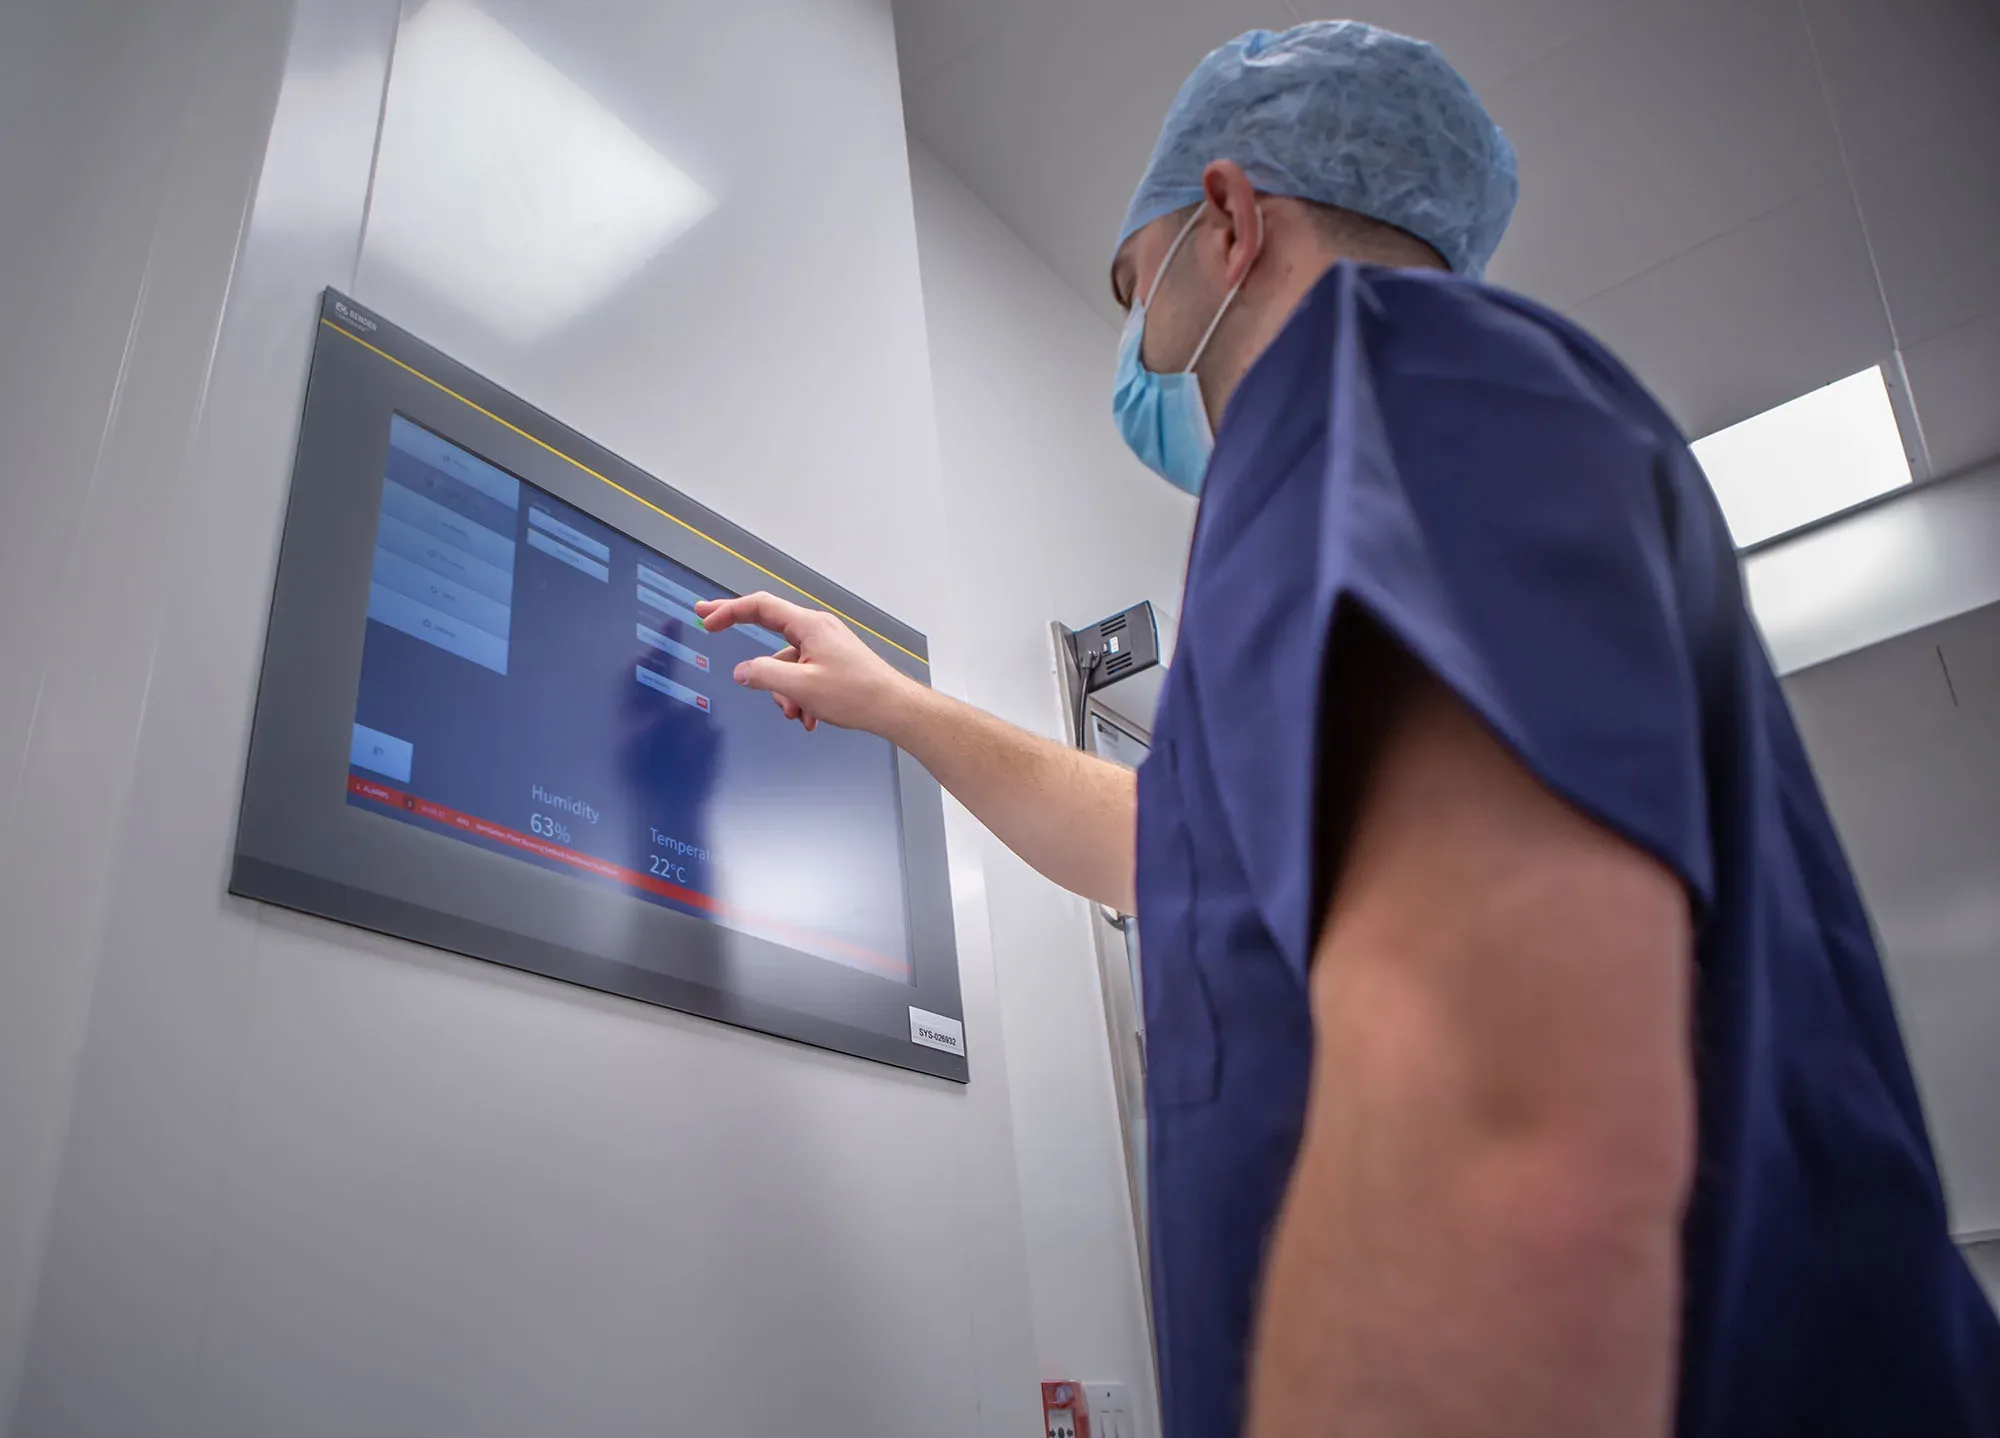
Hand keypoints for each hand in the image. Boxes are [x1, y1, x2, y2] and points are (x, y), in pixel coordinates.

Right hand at [696, 592, 919, 735]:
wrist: (893, 707)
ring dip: (784, 692)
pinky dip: (800, 696)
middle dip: (745, 641)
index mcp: (809, 625)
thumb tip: (742, 672)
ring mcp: (825, 645)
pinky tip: (811, 718)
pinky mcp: (832, 662)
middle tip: (710, 625)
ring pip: (787, 665)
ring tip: (799, 714)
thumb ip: (765, 676)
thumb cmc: (856, 694)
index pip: (760, 607)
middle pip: (770, 628)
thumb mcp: (801, 687)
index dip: (729, 610)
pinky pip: (803, 675)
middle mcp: (817, 629)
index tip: (707, 617)